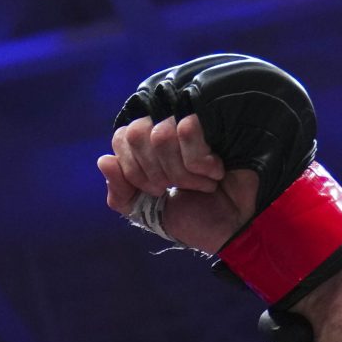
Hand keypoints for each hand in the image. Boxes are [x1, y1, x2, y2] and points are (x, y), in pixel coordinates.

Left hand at [99, 115, 257, 254]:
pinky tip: (218, 169)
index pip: (121, 139)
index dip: (134, 172)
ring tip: (205, 182)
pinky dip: (200, 162)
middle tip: (181, 187)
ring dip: (182, 173)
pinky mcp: (216, 115)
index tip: (159, 191)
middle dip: (157, 175)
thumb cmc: (199, 217)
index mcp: (150, 142)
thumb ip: (121, 193)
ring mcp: (193, 116)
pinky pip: (187, 129)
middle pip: (136, 134)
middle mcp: (168, 122)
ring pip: (160, 134)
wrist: (238, 227)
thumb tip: (103, 161)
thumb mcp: (149, 212)